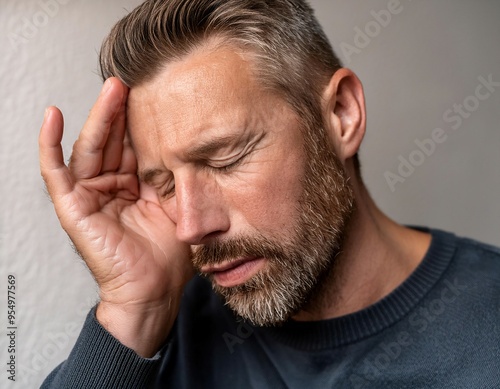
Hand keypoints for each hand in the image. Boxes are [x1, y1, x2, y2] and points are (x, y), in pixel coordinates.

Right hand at [39, 78, 193, 355]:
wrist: (155, 289)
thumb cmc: (170, 255)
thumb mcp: (180, 205)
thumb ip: (178, 177)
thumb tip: (192, 145)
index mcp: (136, 186)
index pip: (135, 146)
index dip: (141, 121)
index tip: (155, 94)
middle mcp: (112, 187)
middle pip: (112, 141)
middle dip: (120, 112)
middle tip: (131, 82)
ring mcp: (91, 195)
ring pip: (90, 148)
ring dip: (98, 118)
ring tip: (112, 89)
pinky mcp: (74, 207)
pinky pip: (56, 172)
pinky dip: (50, 145)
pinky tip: (53, 116)